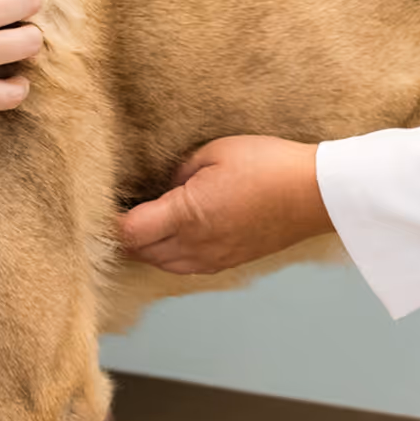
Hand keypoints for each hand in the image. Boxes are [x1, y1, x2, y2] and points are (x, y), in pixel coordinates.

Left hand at [117, 135, 332, 273]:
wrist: (318, 193)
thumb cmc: (268, 165)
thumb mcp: (211, 154)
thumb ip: (176, 173)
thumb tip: (160, 188)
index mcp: (188, 215)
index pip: (130, 232)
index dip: (109, 222)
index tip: (101, 205)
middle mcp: (197, 244)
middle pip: (140, 252)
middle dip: (123, 234)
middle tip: (114, 208)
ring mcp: (214, 258)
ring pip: (161, 263)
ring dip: (145, 246)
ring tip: (138, 219)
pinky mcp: (229, 262)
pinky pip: (185, 266)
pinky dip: (168, 253)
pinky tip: (168, 232)